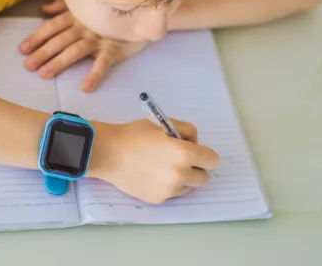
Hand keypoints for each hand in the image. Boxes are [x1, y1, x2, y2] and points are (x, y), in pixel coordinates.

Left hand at [19, 0, 148, 91]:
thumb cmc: (109, 15)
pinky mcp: (114, 48)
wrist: (141, 15)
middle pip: (60, 39)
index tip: (22, 49)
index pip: (52, 27)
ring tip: (45, 74)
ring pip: (76, 50)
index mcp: (77, 16)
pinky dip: (95, 74)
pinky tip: (85, 87)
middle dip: (43, 52)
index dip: (37, 37)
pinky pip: (103, 62)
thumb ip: (64, 8)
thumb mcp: (86, 7)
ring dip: (60, 62)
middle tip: (28, 65)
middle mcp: (85, 25)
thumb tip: (44, 9)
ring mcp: (100, 37)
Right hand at [92, 118, 219, 203]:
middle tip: (181, 159)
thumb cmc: (134, 135)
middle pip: (204, 178)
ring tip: (164, 167)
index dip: (205, 154)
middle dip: (196, 168)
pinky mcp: (158, 199)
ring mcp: (169, 189)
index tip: (196, 151)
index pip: (212, 160)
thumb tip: (194, 143)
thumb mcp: (162, 124)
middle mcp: (180, 174)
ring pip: (189, 187)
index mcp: (183, 153)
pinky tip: (153, 174)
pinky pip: (173, 193)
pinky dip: (169, 185)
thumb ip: (185, 131)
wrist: (108, 153)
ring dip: (184, 178)